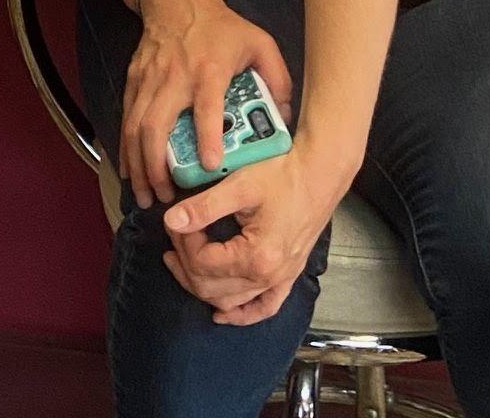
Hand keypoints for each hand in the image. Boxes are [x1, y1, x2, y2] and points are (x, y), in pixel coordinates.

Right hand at [120, 0, 294, 207]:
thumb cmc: (221, 26)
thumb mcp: (259, 43)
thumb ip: (277, 79)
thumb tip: (286, 118)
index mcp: (209, 69)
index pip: (207, 105)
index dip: (207, 135)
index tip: (209, 164)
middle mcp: (175, 77)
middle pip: (158, 124)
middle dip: (159, 166)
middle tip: (170, 198)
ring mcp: (150, 79)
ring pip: (136, 126)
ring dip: (140, 164)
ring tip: (149, 196)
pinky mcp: (134, 80)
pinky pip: (127, 118)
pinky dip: (126, 148)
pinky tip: (133, 172)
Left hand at [161, 150, 340, 324]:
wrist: (318, 174)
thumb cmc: (281, 175)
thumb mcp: (238, 186)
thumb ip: (203, 207)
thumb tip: (171, 221)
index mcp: (256, 257)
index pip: (203, 263)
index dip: (182, 242)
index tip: (175, 219)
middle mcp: (269, 278)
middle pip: (211, 288)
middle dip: (185, 262)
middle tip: (175, 235)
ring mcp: (280, 281)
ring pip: (230, 301)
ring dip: (201, 286)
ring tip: (181, 260)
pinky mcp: (287, 277)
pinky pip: (263, 308)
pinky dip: (241, 315)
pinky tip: (222, 315)